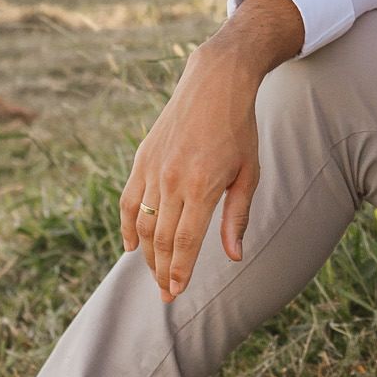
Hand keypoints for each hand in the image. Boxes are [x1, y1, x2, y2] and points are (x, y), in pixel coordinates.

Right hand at [119, 0, 302, 303]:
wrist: (215, 82)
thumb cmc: (240, 129)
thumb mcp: (249, 173)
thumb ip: (237, 216)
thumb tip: (234, 256)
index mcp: (202, 187)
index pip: (185, 242)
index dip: (179, 272)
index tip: (176, 294)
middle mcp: (172, 181)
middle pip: (160, 239)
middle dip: (161, 271)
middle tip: (165, 294)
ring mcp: (153, 169)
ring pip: (142, 223)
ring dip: (145, 254)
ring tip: (154, 274)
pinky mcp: (142, 158)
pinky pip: (129, 200)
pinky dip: (128, 225)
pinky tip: (131, 245)